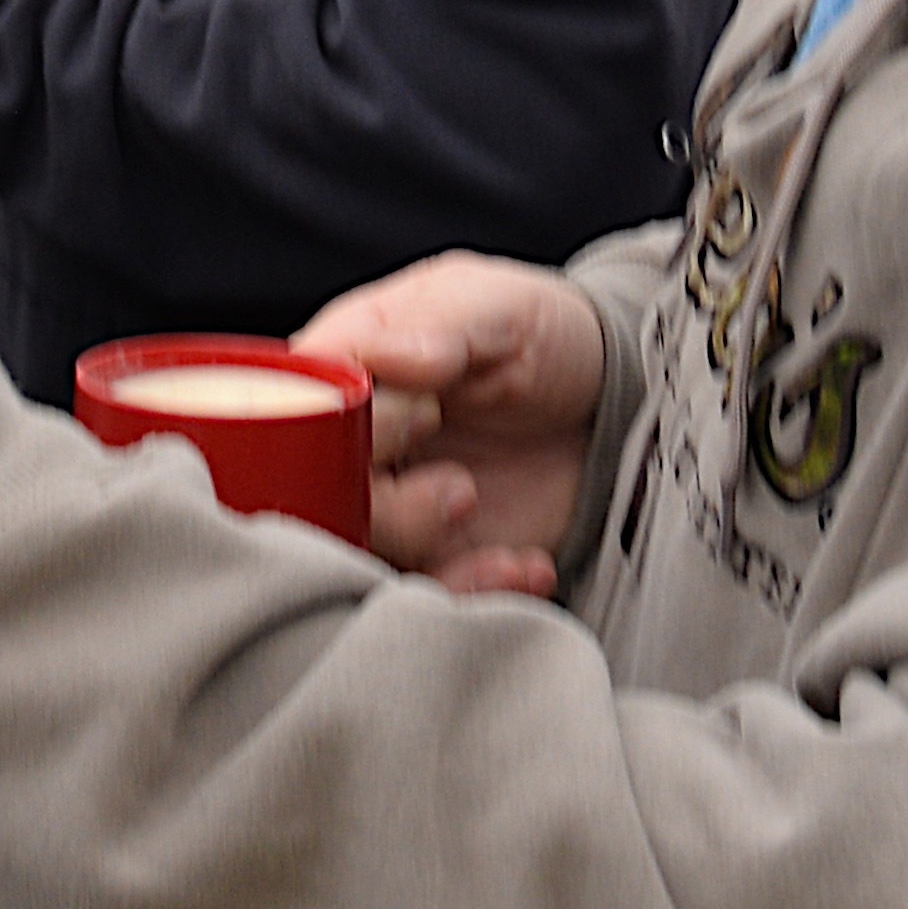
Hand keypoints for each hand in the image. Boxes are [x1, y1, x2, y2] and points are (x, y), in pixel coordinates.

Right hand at [290, 253, 609, 595]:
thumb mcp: (500, 310)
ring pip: (359, 557)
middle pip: (316, 498)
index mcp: (346, 369)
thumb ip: (439, 327)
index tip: (426, 414)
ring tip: (484, 518)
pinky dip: (473, 593)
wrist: (613, 406)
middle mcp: (351, 443)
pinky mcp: (435, 558)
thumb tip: (378, 357)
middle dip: (390, 508)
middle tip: (461, 485)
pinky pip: (425, 598)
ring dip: (428, 555)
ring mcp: (390, 506)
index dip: (342, 428)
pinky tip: (526, 564)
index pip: (294, 411)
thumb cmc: (541, 335)